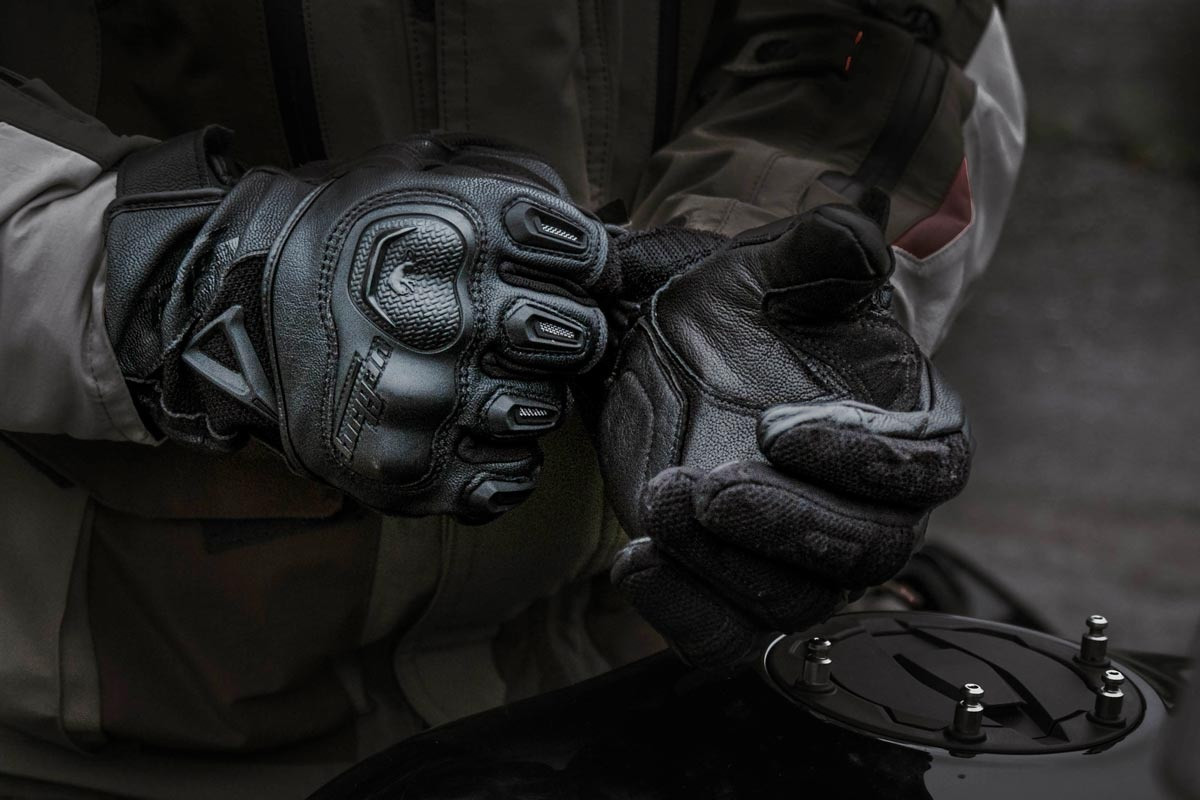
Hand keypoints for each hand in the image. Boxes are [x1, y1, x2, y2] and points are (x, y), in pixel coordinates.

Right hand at [105, 130, 607, 519]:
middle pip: (580, 341)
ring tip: (475, 375)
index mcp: (458, 230)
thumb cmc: (350, 236)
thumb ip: (516, 180)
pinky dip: (500, 458)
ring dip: (526, 396)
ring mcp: (423, 401)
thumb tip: (601, 226)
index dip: (583, 268)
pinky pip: (510, 478)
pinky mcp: (404, 471)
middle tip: (518, 330)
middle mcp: (444, 316)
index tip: (557, 273)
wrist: (239, 309)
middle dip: (561, 334)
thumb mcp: (420, 170)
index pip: (588, 258)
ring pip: (546, 412)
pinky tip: (464, 427)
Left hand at [594, 205, 970, 666]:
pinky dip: (683, 614)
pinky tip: (634, 561)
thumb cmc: (740, 303)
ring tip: (657, 504)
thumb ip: (823, 248)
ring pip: (794, 604)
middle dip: (785, 524)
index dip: (864, 460)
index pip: (926, 469)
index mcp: (907, 425)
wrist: (665, 345)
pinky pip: (728, 636)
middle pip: (868, 553)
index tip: (778, 426)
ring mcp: (798, 554)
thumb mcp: (773, 262)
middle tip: (706, 486)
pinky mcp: (731, 581)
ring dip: (724, 567)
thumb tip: (863, 240)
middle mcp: (868, 504)